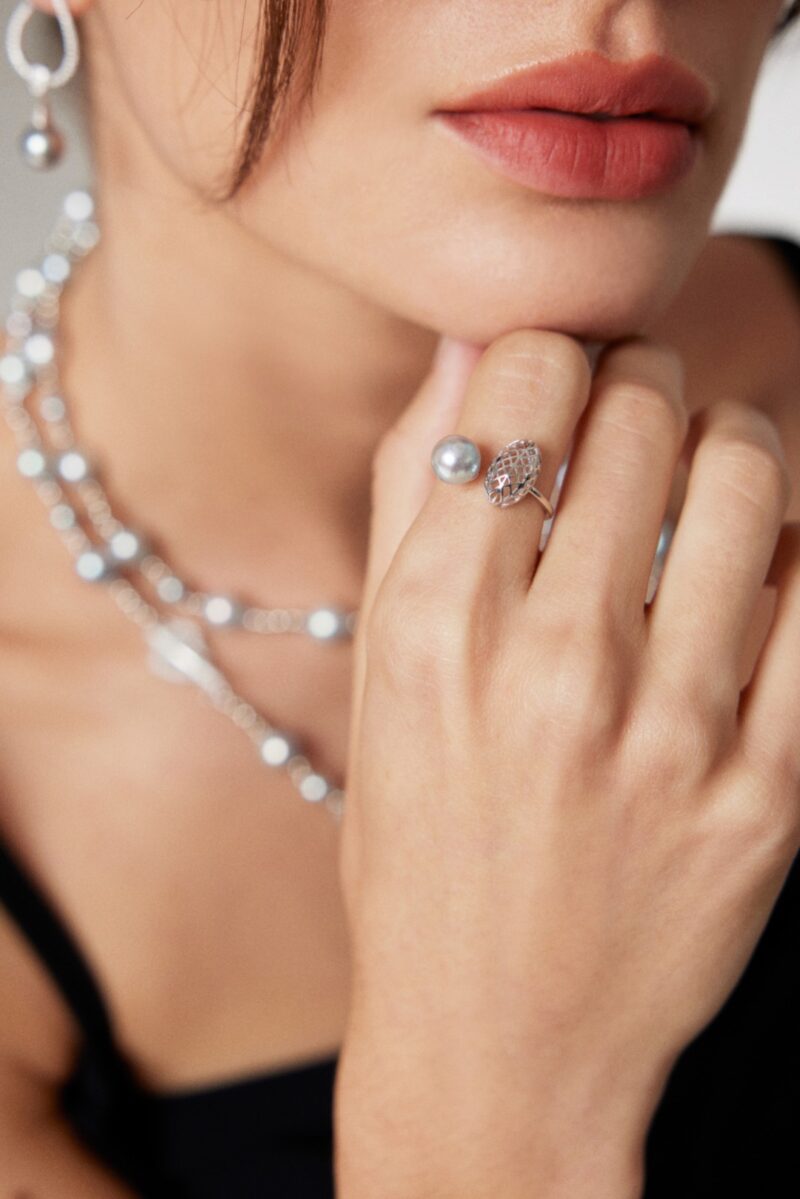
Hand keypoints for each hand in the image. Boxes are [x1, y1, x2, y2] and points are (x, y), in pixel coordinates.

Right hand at [335, 331, 799, 1197]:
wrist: (498, 1040)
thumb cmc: (419, 848)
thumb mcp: (380, 676)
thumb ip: (412, 498)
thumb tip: (469, 354)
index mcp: (436, 626)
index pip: (523, 385)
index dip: (545, 353)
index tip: (555, 378)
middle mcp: (553, 665)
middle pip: (641, 410)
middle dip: (636, 384)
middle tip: (629, 417)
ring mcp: (673, 729)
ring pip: (748, 475)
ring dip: (724, 445)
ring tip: (697, 479)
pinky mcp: (769, 788)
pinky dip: (788, 548)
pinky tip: (747, 574)